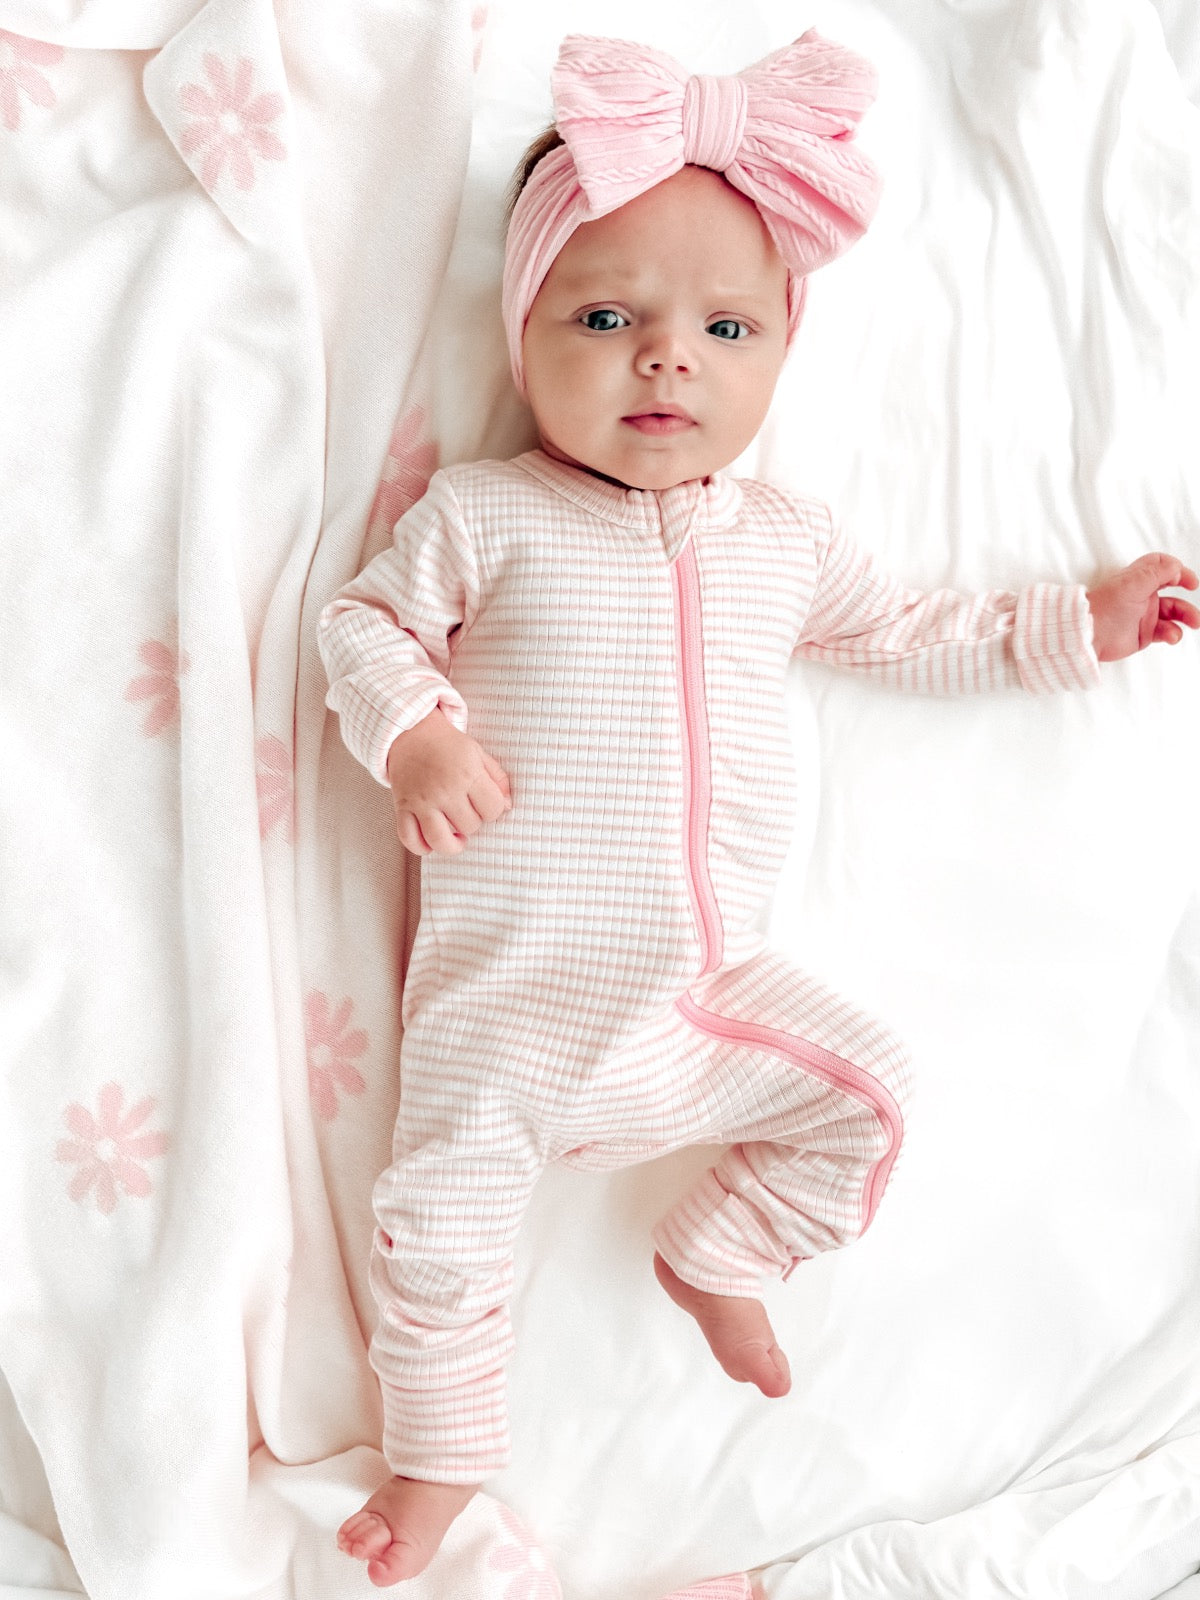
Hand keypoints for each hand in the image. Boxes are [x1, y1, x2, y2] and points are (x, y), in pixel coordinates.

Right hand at [386, 707, 511, 855]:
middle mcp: (444, 789)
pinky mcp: (403, 807)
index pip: (493, 810)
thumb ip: (497, 778)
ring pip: (440, 840)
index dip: (493, 811)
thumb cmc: (446, 744)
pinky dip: (421, 848)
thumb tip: (507, 806)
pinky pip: (409, 839)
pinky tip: (431, 842)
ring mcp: (421, 801)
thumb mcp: (478, 753)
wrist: (410, 732)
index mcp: (467, 774)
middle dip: (473, 823)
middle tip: (467, 812)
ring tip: (456, 839)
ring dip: (452, 845)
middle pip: (470, 826)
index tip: (485, 805)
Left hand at [1086, 553, 1199, 662]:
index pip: (1161, 565)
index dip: (1177, 569)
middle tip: (1194, 595)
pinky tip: (1171, 635)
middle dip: (1186, 591)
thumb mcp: (1133, 583)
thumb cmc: (1104, 607)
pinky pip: (1166, 631)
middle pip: (1172, 588)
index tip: (1188, 579)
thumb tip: (1176, 567)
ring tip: (1194, 622)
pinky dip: (1173, 633)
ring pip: (1173, 612)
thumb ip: (1157, 572)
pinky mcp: (1144, 633)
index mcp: (1138, 578)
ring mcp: (1144, 614)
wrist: (1089, 635)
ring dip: (1186, 615)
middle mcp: (1142, 595)